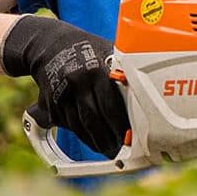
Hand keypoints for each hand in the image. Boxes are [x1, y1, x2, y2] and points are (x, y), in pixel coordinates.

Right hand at [1, 15, 129, 158]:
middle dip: (108, 138)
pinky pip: (67, 124)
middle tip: (120, 149)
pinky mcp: (50, 102)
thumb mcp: (108, 54)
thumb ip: (122, 74)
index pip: (111, 105)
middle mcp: (77, 82)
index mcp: (97, 70)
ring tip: (109, 149)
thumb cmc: (89, 51)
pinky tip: (92, 140)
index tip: (131, 138)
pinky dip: (81, 135)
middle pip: (94, 119)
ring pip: (79, 125)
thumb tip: (146, 96)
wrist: (50, 46)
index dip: (120, 125)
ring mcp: (61, 93)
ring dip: (95, 141)